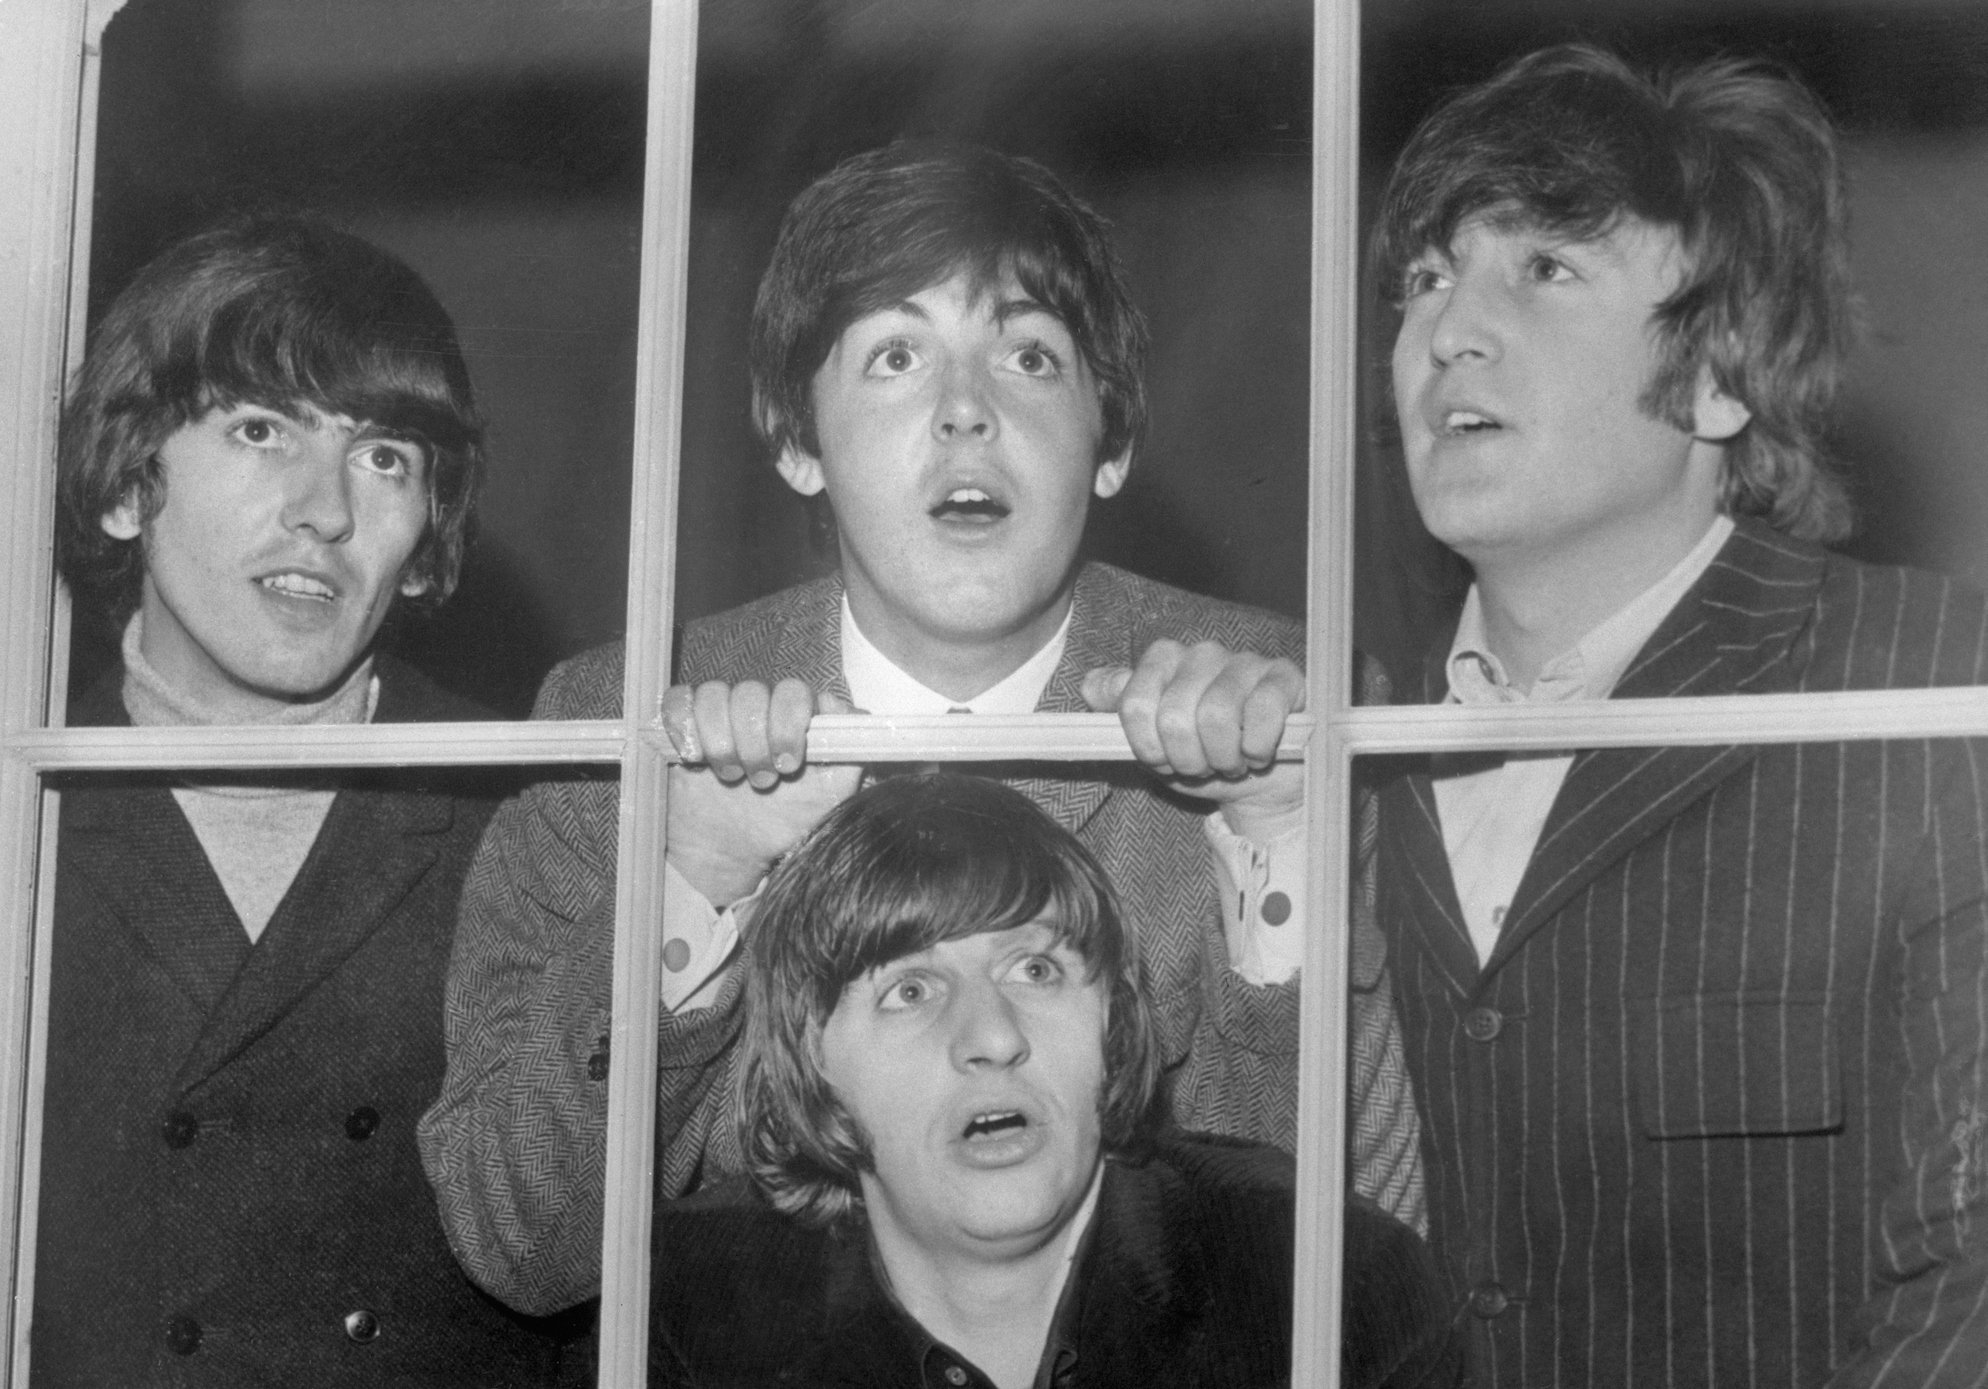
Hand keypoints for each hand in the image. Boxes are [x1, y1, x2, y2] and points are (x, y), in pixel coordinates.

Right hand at [661, 680, 859, 908]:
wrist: (734, 851)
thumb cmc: (785, 821)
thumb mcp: (827, 798)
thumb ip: (850, 758)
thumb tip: (858, 720)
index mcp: (796, 717)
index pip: (795, 692)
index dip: (789, 722)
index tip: (789, 764)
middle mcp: (760, 707)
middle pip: (752, 691)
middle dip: (754, 741)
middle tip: (761, 781)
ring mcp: (721, 712)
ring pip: (715, 694)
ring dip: (721, 740)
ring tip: (729, 777)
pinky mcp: (684, 723)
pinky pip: (678, 699)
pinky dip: (682, 724)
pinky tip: (692, 757)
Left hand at [1082, 639, 1305, 842]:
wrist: (1258, 781)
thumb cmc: (1201, 756)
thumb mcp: (1150, 742)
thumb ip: (1118, 711)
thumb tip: (1089, 685)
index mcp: (1163, 660)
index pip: (1135, 704)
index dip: (1147, 747)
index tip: (1162, 760)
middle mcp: (1202, 653)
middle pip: (1174, 716)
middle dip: (1187, 759)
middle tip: (1201, 766)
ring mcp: (1245, 662)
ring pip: (1217, 716)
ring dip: (1222, 758)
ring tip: (1229, 762)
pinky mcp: (1284, 677)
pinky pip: (1263, 712)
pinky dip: (1257, 748)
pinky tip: (1258, 754)